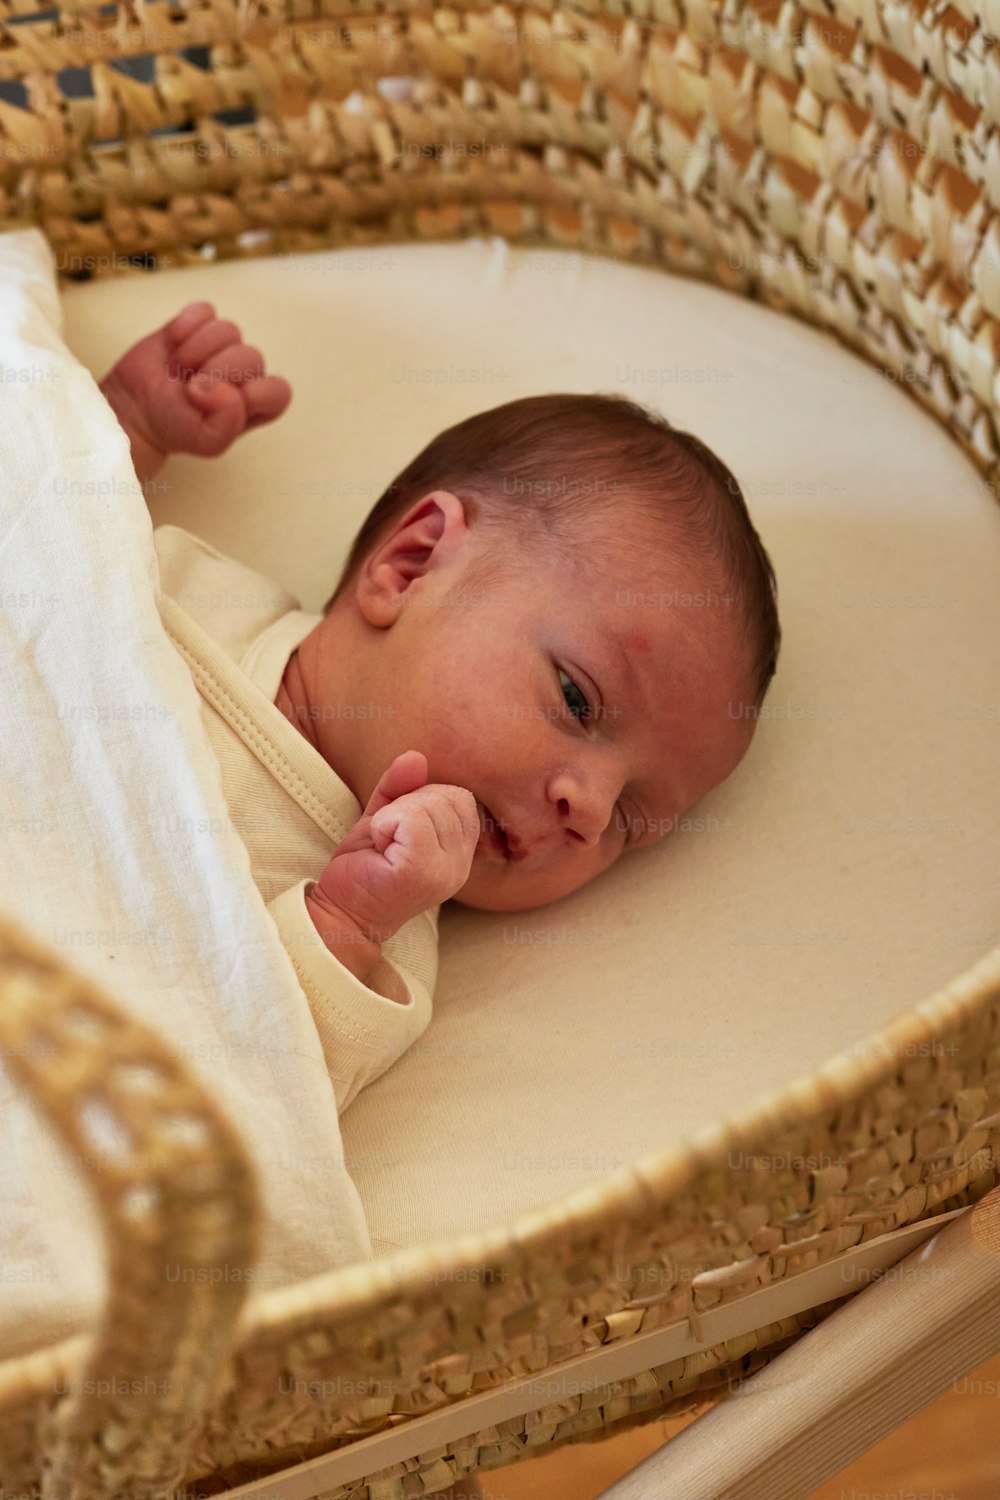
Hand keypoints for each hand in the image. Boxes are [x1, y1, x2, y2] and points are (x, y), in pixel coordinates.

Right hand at [99, 301, 291, 484]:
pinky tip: (172, 343)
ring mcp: (222, 346)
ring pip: (229, 330)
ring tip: (179, 368)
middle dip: (217, 371)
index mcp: (256, 405)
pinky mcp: (198, 325)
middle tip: (189, 389)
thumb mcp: (205, 441)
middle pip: (252, 356)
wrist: (135, 407)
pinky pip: (205, 310)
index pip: (278, 391)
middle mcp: (245, 373)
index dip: (252, 393)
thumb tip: (226, 389)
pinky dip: (186, 325)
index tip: (222, 400)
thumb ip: (227, 425)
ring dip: (198, 349)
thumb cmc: (175, 427)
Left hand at [307, 751, 479, 945]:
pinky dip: (386, 824)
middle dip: (409, 804)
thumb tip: (415, 756)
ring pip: (428, 805)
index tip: (400, 827)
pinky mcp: (420, 872)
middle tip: (387, 837)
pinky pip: (411, 820)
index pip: (461, 798)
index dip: (426, 798)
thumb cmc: (364, 869)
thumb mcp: (385, 819)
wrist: (340, 913)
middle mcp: (460, 866)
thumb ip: (402, 788)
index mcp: (459, 854)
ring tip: (382, 845)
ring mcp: (443, 871)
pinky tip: (378, 847)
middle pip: (447, 796)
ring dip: (394, 816)